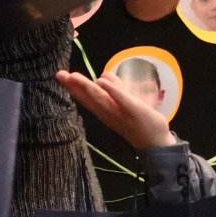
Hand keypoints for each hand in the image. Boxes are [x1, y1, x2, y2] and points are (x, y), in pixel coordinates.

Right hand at [56, 69, 174, 149]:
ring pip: (101, 98)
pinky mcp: (134, 110)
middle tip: (59, 74)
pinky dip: (111, 91)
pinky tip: (101, 82)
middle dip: (74, 86)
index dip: (72, 87)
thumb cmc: (139, 121)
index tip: (59, 76)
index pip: (86, 97)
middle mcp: (108, 113)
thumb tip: (102, 75)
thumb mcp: (124, 101)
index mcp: (104, 111)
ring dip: (87, 87)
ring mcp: (120, 112)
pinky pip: (121, 100)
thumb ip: (115, 88)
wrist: (155, 142)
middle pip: (89, 98)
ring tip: (74, 76)